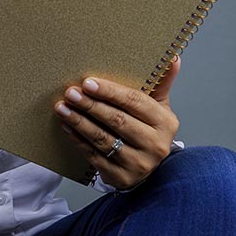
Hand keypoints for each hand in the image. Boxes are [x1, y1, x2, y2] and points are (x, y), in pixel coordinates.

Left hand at [53, 56, 181, 189]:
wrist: (147, 167)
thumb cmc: (148, 130)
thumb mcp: (158, 106)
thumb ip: (161, 82)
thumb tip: (173, 57)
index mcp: (165, 123)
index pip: (135, 102)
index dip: (110, 92)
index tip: (88, 82)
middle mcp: (156, 145)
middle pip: (117, 120)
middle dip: (90, 105)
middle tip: (70, 93)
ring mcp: (139, 164)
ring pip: (103, 139)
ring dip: (79, 122)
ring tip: (62, 108)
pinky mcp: (121, 178)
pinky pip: (94, 156)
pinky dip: (78, 139)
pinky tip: (66, 126)